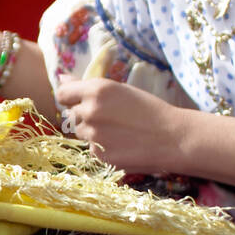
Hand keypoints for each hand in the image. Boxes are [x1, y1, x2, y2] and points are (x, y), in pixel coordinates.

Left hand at [55, 77, 183, 172]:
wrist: (172, 138)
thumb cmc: (149, 110)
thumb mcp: (120, 90)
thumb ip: (87, 86)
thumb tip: (61, 78)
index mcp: (96, 90)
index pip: (62, 94)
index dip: (70, 98)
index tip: (79, 101)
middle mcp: (90, 111)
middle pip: (72, 115)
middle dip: (85, 116)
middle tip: (111, 118)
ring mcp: (93, 135)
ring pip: (81, 133)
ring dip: (93, 132)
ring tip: (119, 132)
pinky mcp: (99, 156)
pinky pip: (92, 149)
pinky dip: (102, 148)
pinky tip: (123, 145)